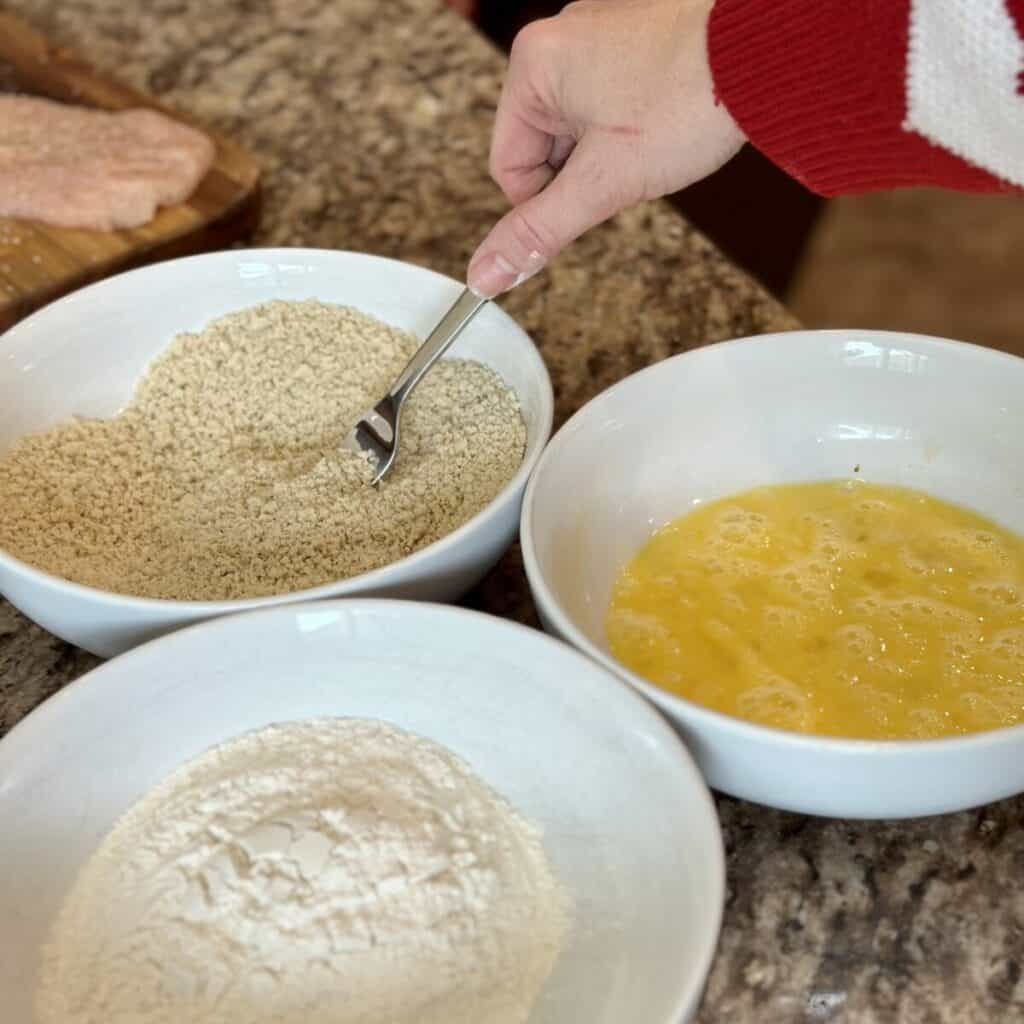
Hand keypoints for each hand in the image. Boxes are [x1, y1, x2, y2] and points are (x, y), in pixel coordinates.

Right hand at [467, 0, 745, 297]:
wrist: (769, 51)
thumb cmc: (688, 101)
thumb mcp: (604, 183)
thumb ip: (539, 232)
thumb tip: (485, 274)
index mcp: (532, 66)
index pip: (508, 168)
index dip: (549, 201)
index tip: (595, 196)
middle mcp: (557, 40)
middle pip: (544, 149)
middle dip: (586, 172)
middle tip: (631, 163)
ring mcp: (596, 34)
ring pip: (579, 131)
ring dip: (611, 153)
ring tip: (655, 139)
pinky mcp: (630, 39)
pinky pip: (609, 103)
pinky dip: (633, 126)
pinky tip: (665, 123)